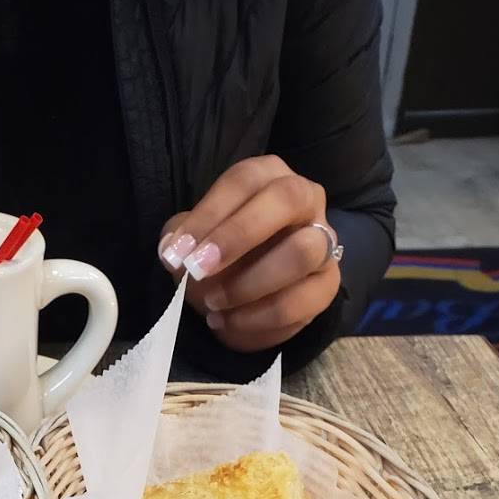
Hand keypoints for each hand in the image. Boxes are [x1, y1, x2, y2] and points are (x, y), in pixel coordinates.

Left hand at [159, 156, 340, 352]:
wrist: (244, 300)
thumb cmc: (220, 258)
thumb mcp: (193, 241)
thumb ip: (180, 239)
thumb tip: (172, 250)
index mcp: (269, 177)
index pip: (245, 180)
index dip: (209, 214)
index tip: (176, 251)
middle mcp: (306, 199)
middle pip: (287, 199)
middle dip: (238, 235)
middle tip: (198, 269)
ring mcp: (323, 241)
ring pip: (302, 252)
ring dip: (250, 283)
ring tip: (212, 302)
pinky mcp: (326, 285)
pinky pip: (300, 300)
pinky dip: (257, 318)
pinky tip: (227, 322)